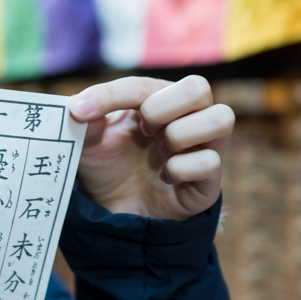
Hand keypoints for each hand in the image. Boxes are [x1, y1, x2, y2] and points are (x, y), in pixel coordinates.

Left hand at [68, 76, 233, 221]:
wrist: (115, 214)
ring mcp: (202, 148)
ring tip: (160, 152)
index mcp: (157, 101)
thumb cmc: (108, 169)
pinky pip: (210, 162)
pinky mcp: (209, 180)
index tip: (80, 111)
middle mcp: (186, 119)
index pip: (145, 85)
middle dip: (162, 107)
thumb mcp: (87, 144)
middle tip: (143, 130)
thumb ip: (84, 121)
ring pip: (222, 117)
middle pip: (199, 87)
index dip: (112, 95)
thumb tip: (79, 106)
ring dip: (181, 134)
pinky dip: (182, 169)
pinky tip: (167, 178)